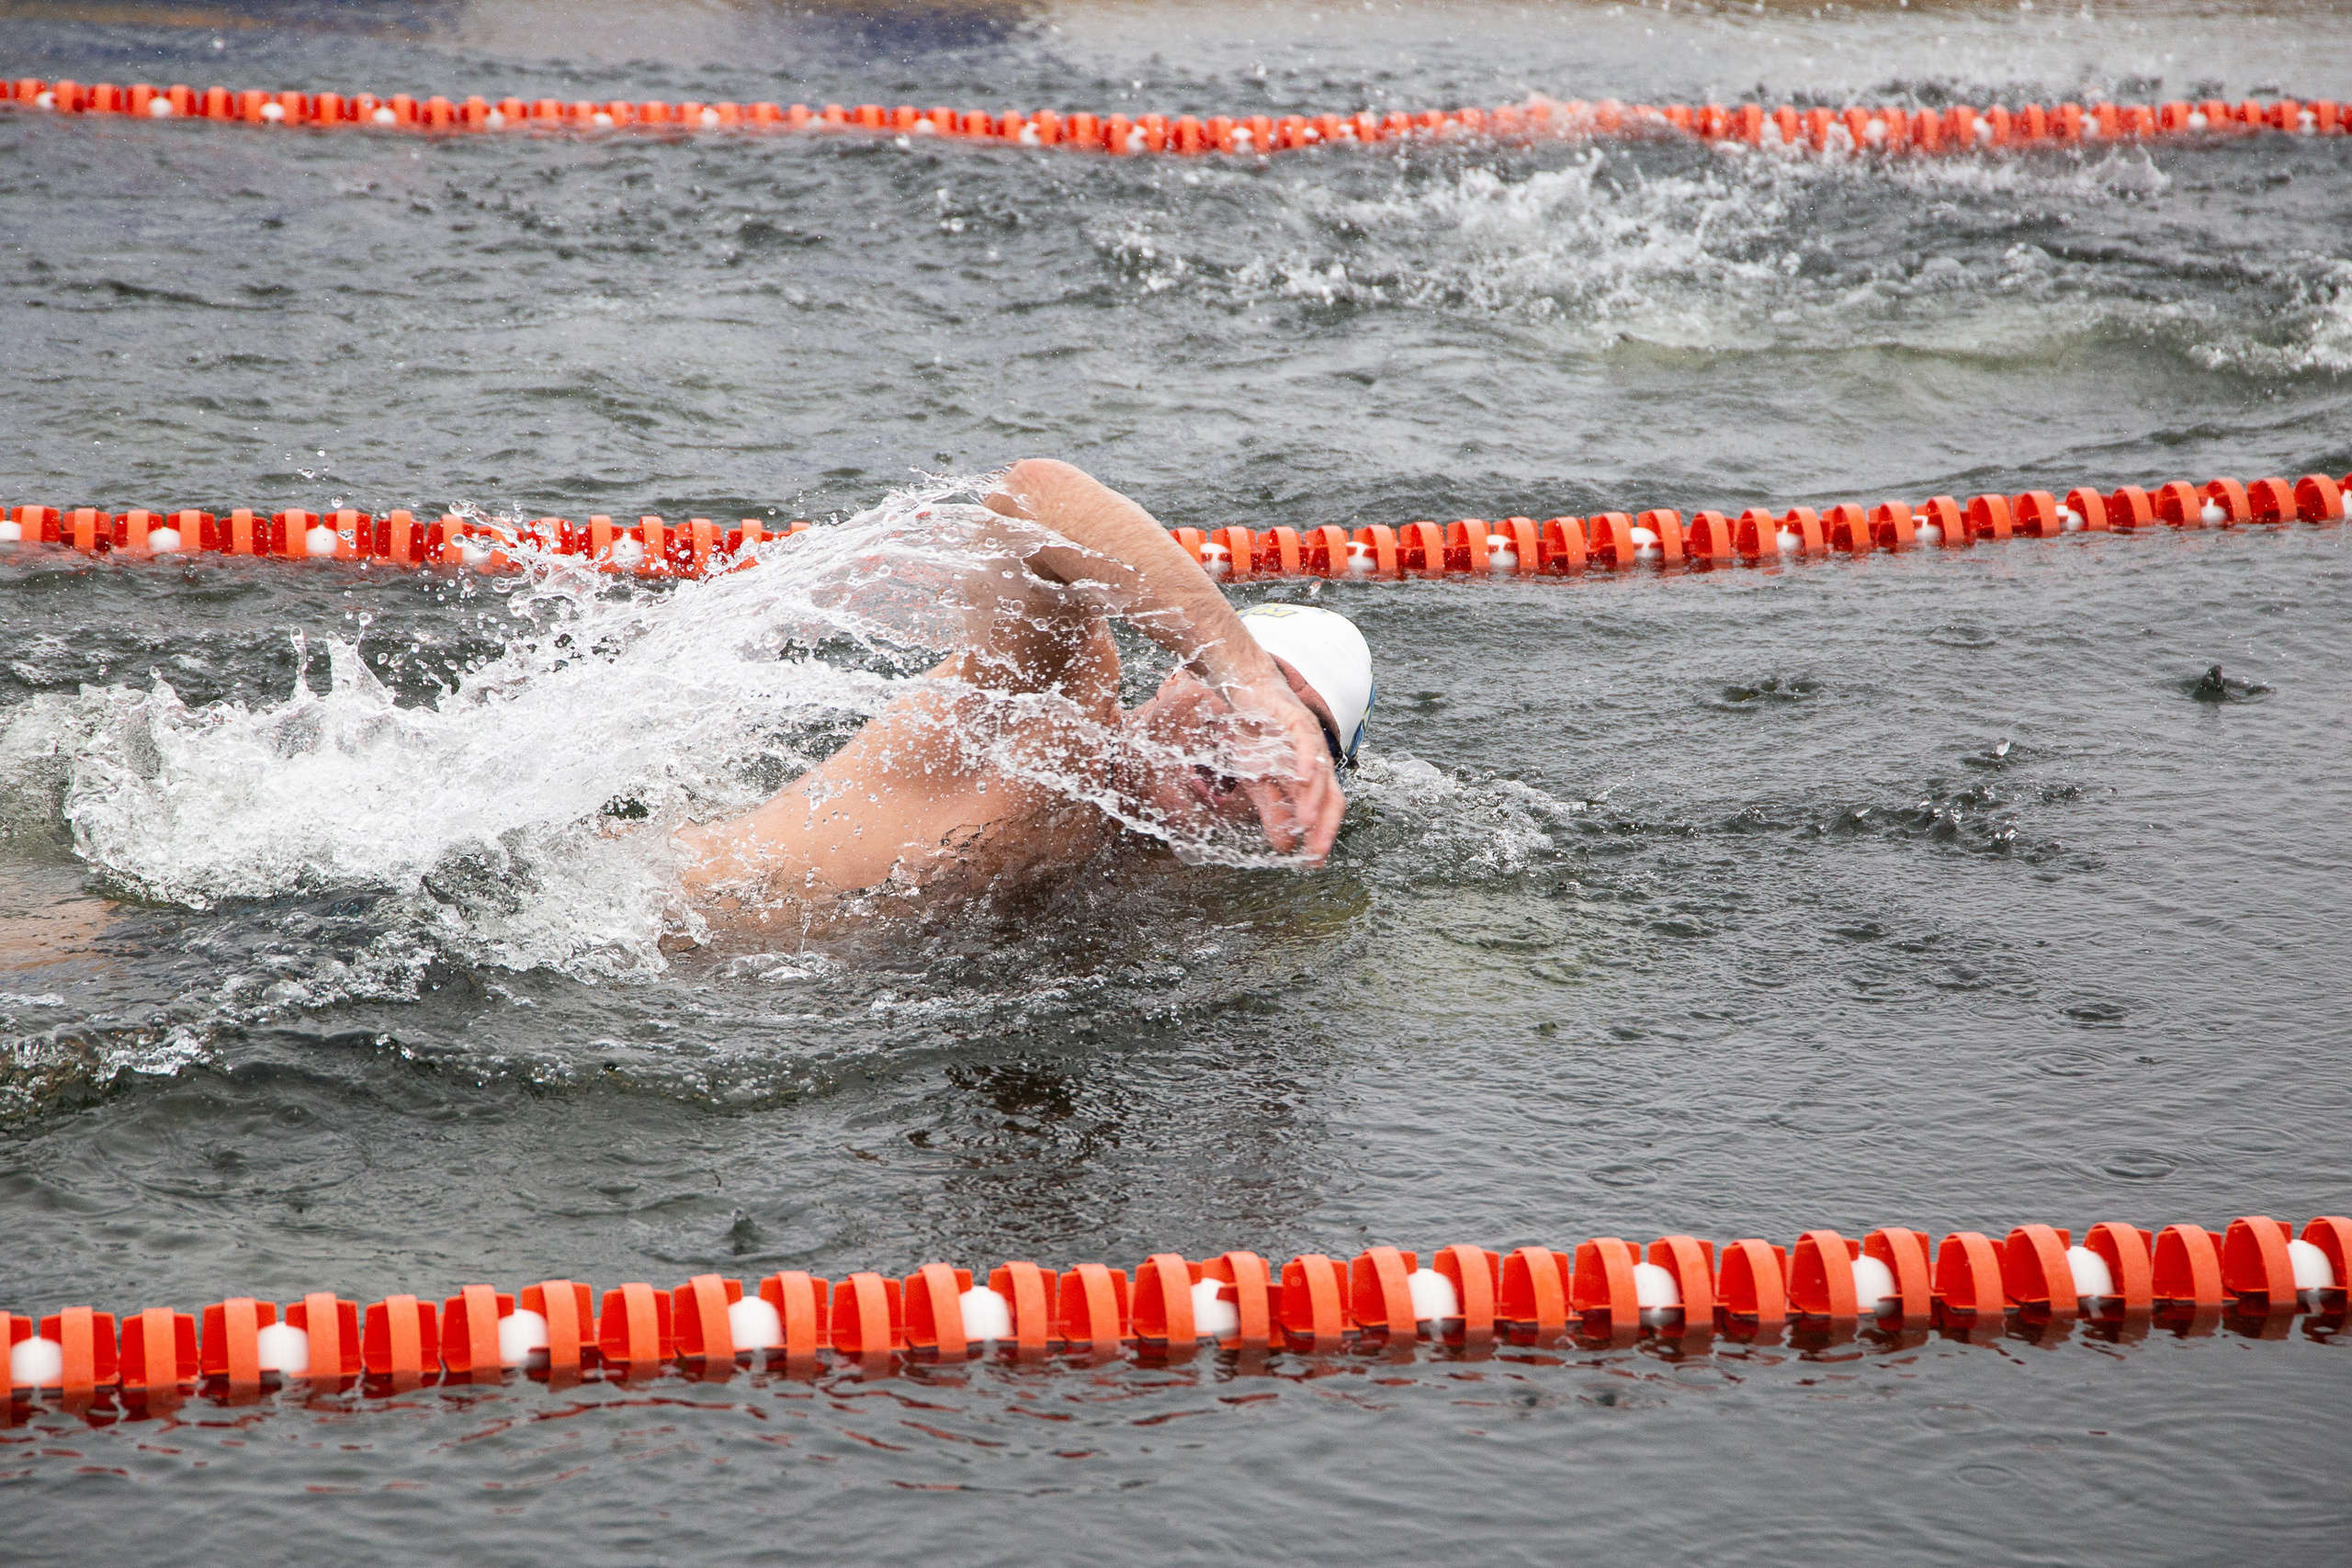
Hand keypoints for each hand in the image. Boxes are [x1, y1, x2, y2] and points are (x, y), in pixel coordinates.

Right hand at [1218, 677, 1345, 862]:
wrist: (1247, 692)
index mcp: (1311, 778)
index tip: (1313, 863)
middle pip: (1331, 798)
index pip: (1325, 811)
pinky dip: (1306, 763)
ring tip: (1305, 825)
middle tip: (1315, 854)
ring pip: (1320, 775)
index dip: (1322, 836)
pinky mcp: (1298, 720)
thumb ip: (1273, 811)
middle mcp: (1318, 761)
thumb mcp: (1259, 782)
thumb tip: (1285, 846)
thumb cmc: (1256, 737)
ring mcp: (1311, 741)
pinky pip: (1306, 744)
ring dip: (1313, 801)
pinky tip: (1302, 780)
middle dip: (1325, 828)